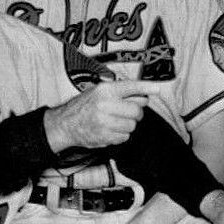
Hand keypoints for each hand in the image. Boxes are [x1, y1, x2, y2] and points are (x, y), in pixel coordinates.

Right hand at [44, 79, 169, 151]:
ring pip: (132, 125)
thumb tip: (145, 94)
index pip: (130, 87)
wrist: (65, 124)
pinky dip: (121, 134)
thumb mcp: (99, 91)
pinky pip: (125, 136)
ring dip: (128, 124)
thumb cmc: (84, 106)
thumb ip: (121, 92)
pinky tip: (110, 129)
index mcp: (104, 90)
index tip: (157, 89)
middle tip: (129, 112)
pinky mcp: (104, 136)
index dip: (146, 88)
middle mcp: (105, 104)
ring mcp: (104, 122)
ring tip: (116, 121)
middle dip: (136, 112)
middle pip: (136, 109)